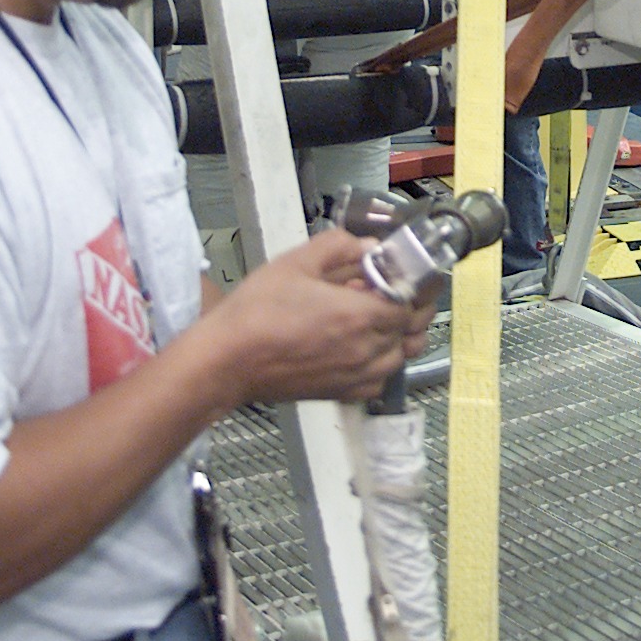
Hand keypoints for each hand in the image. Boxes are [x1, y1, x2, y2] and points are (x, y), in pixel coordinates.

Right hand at [199, 230, 417, 405]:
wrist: (227, 361)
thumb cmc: (258, 310)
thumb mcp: (295, 262)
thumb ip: (339, 246)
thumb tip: (370, 247)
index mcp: (360, 314)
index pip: (412, 302)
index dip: (413, 286)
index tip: (405, 273)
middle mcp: (366, 349)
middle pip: (413, 330)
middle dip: (412, 307)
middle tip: (396, 290)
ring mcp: (356, 376)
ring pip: (401, 357)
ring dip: (400, 336)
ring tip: (380, 317)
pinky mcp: (343, 394)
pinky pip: (380, 381)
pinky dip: (383, 363)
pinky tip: (363, 347)